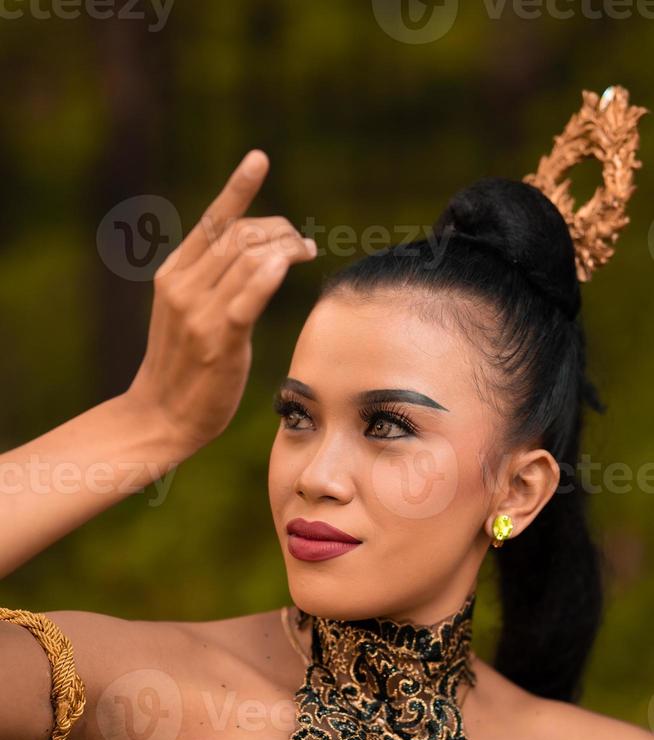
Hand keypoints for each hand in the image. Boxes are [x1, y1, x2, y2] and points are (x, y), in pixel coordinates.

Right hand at [125, 149, 316, 452]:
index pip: (212, 221)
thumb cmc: (183, 366)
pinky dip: (273, 272)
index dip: (238, 188)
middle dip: (280, 230)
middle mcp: (182, 285)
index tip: (259, 159)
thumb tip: (255, 255)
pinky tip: (289, 264)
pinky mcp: (218, 339)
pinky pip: (249, 294)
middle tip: (302, 243)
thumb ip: (212, 282)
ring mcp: (197, 312)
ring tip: (305, 253)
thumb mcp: (187, 313)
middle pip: (239, 235)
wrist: (161, 415)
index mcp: (173, 273)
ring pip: (249, 257)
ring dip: (286, 248)